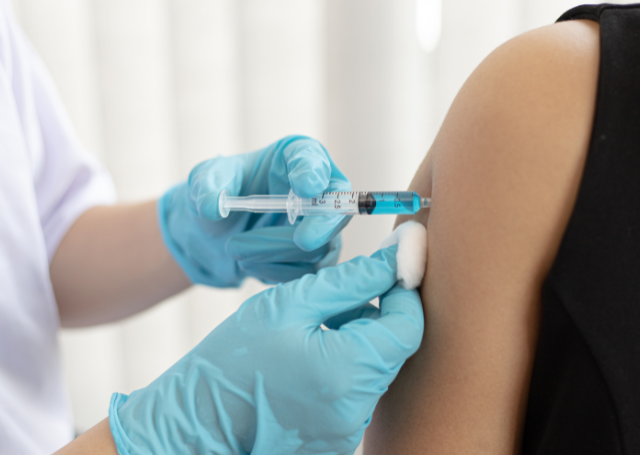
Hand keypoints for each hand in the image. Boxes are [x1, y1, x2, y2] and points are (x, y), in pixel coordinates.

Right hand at [108, 245, 423, 454]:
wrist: (199, 421)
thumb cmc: (233, 359)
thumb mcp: (289, 305)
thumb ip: (349, 281)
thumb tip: (393, 258)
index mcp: (348, 370)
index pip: (409, 324)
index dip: (403, 291)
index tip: (390, 268)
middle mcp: (358, 408)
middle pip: (394, 348)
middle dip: (377, 315)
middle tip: (341, 298)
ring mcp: (348, 429)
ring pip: (376, 370)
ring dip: (360, 342)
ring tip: (316, 330)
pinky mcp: (337, 440)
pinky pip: (358, 393)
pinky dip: (345, 369)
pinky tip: (311, 360)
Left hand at [158, 135, 351, 286]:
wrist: (217, 232)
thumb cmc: (219, 194)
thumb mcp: (204, 181)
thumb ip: (207, 186)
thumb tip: (212, 207)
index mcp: (293, 158)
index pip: (311, 158)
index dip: (313, 171)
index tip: (306, 185)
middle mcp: (316, 189)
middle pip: (335, 208)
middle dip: (322, 225)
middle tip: (304, 240)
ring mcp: (321, 226)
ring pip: (318, 247)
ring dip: (275, 252)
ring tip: (235, 248)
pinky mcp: (317, 257)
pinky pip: (308, 272)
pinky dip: (275, 271)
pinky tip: (250, 264)